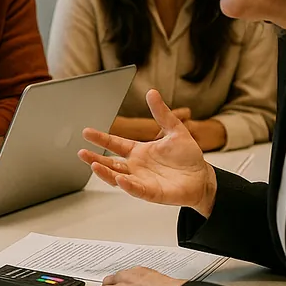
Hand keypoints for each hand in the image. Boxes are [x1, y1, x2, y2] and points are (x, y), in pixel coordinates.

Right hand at [79, 89, 217, 215]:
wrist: (203, 178)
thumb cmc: (188, 157)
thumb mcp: (175, 130)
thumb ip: (162, 113)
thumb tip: (152, 93)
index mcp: (139, 151)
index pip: (115, 144)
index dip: (101, 138)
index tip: (87, 132)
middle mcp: (136, 166)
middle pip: (110, 163)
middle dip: (94, 158)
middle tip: (81, 153)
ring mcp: (141, 180)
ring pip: (117, 177)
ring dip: (105, 172)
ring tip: (94, 165)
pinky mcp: (151, 193)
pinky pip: (136, 190)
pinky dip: (127, 185)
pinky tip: (119, 179)